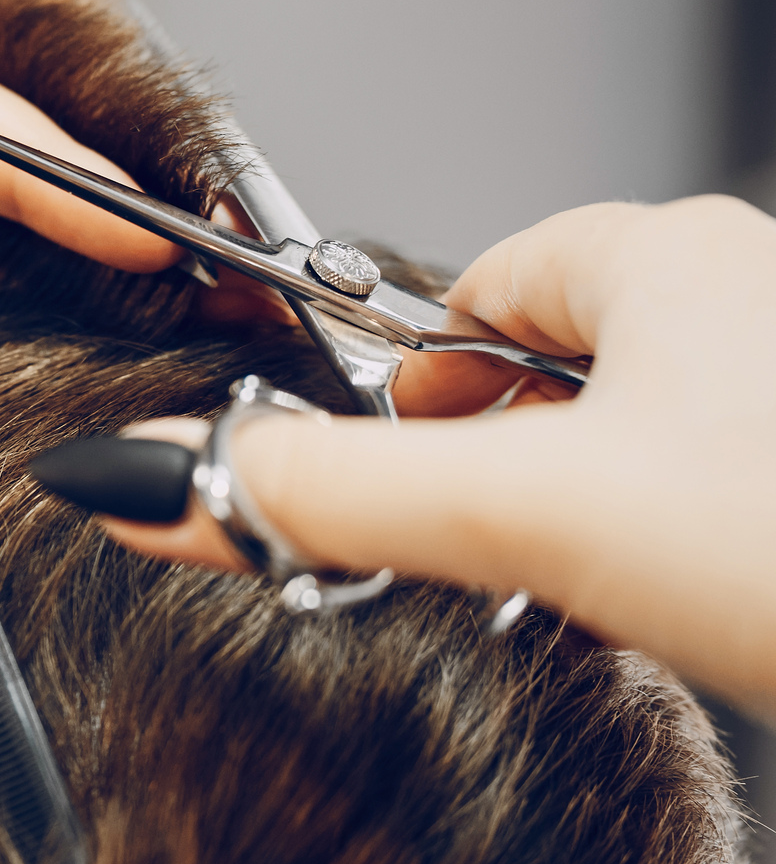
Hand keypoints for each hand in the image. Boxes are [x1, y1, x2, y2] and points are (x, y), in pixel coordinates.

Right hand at [104, 196, 775, 712]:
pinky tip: (699, 610)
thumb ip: (328, 496)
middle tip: (497, 557)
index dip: (413, 385)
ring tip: (600, 594)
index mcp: (664, 253)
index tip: (393, 472)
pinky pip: (724, 485)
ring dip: (598, 514)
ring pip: (648, 434)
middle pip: (559, 365)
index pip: (478, 288)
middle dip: (506, 463)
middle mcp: (747, 292)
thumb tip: (147, 479)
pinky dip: (687, 546)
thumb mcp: (531, 517)